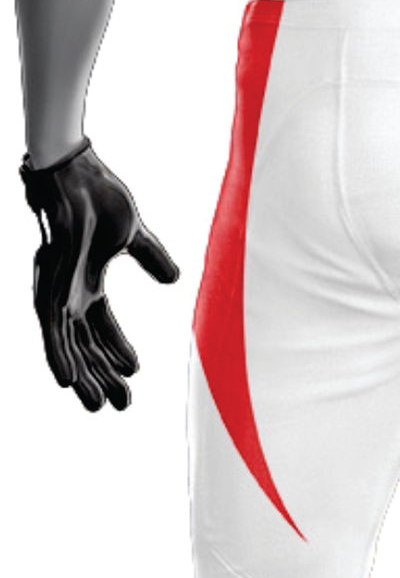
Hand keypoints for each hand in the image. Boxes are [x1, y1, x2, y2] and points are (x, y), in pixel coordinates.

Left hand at [20, 138, 178, 410]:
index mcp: (86, 282)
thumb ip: (152, 258)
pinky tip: (68, 382)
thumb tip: (174, 279)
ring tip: (96, 405)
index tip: (136, 374)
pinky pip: (51, 332)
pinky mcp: (48, 287)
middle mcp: (67, 292)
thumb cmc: (100, 195)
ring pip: (66, 346)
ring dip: (82, 377)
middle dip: (103, 376)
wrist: (76, 172)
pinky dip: (59, 357)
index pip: (101, 328)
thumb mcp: (136, 235)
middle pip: (84, 345)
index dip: (117, 352)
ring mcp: (55, 291)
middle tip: (119, 405)